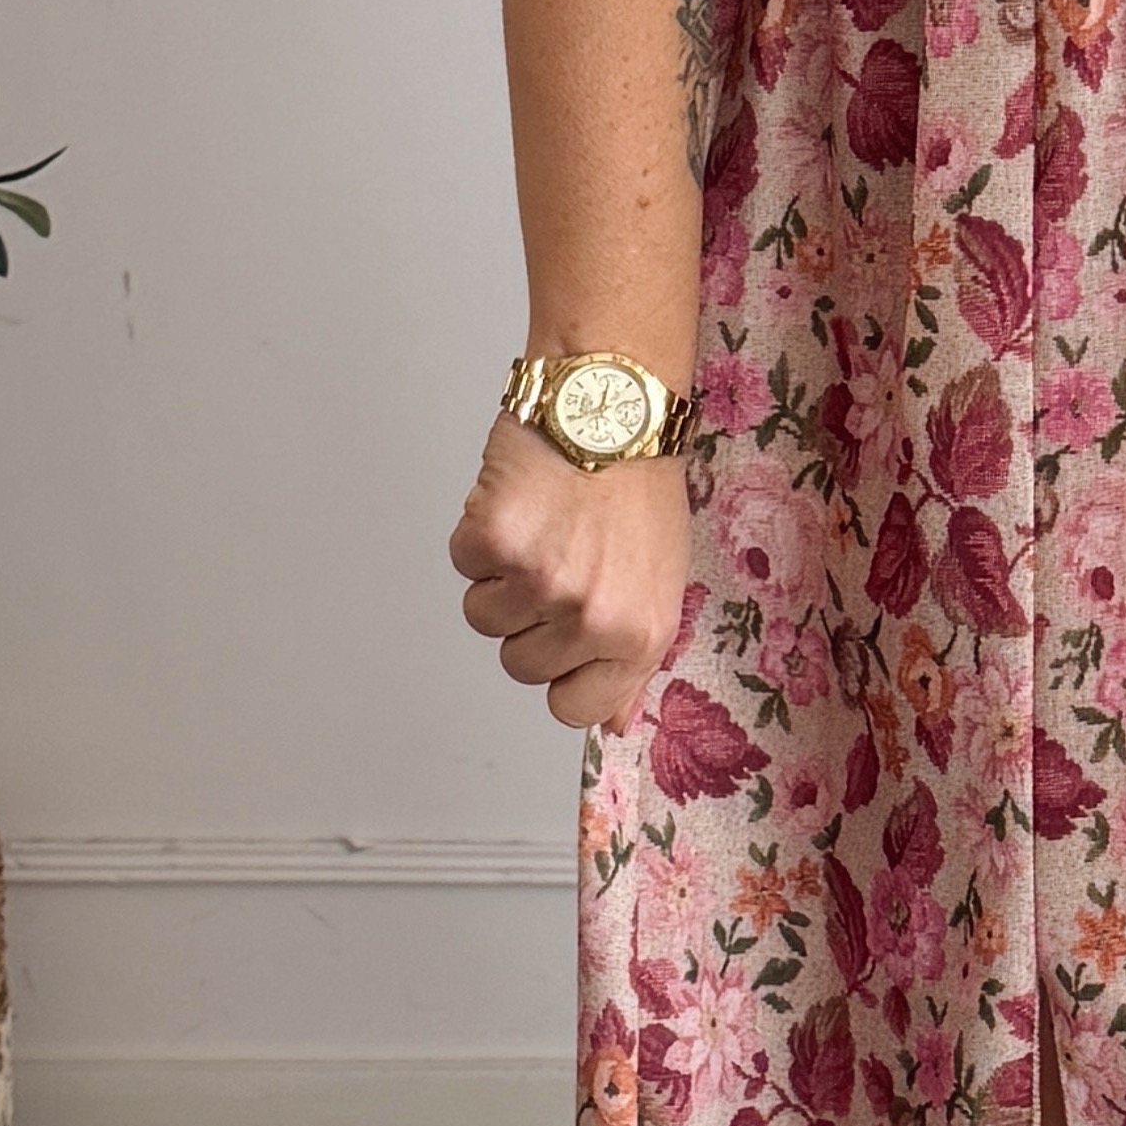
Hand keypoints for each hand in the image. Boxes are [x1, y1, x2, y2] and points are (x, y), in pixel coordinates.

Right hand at [450, 412, 691, 731]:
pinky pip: (463, 563)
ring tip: (545, 525)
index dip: (563, 668)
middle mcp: (591, 617)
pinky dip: (479, 533)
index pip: (574, 708)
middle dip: (530, 618)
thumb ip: (634, 659)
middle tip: (563, 558)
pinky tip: (521, 502)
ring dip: (501, 575)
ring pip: (483, 616)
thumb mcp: (661, 582)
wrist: (614, 403)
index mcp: (639, 635)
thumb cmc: (641, 484)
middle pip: (519, 664)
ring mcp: (540, 582)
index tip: (570, 628)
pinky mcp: (494, 542)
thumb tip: (614, 722)